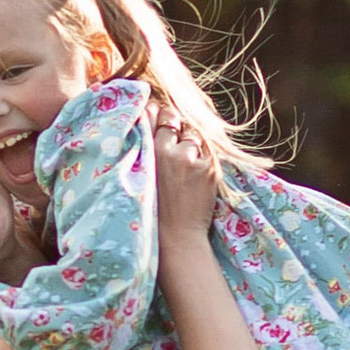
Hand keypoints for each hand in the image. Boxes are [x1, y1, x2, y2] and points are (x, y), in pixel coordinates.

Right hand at [153, 119, 220, 244]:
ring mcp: (190, 159)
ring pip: (193, 135)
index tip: (156, 113)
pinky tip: (195, 175)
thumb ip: (145, 149)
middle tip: (173, 139)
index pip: (153, 115)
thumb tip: (149, 118)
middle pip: (174, 120)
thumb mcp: (141, 175)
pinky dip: (203, 158)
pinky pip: (208, 151)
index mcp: (147, 152)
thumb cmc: (153, 208)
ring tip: (185, 164)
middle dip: (174, 124)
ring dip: (191, 143)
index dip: (156, 113)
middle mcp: (167, 151)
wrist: (176, 236)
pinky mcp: (209, 168)